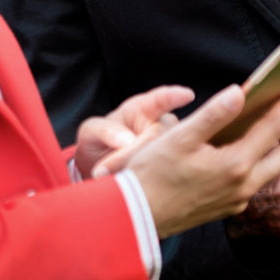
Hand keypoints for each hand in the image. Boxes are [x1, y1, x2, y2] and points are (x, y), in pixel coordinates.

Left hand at [75, 85, 195, 178]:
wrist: (98, 169)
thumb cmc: (98, 141)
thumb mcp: (92, 131)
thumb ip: (106, 131)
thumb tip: (127, 140)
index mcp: (142, 109)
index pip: (161, 99)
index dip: (174, 96)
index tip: (187, 95)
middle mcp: (159, 126)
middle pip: (161, 134)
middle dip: (136, 150)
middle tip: (110, 165)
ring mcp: (166, 148)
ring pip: (166, 155)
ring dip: (140, 166)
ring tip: (115, 173)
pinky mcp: (167, 169)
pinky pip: (165, 174)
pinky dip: (147, 180)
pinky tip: (132, 184)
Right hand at [124, 83, 279, 238]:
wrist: (136, 217)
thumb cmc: (152, 175)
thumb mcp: (180, 138)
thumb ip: (213, 114)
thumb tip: (240, 91)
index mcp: (235, 165)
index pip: (273, 128)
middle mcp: (244, 186)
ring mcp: (238, 199)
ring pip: (275, 169)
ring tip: (279, 121)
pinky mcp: (229, 206)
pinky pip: (258, 179)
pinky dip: (264, 158)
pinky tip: (252, 146)